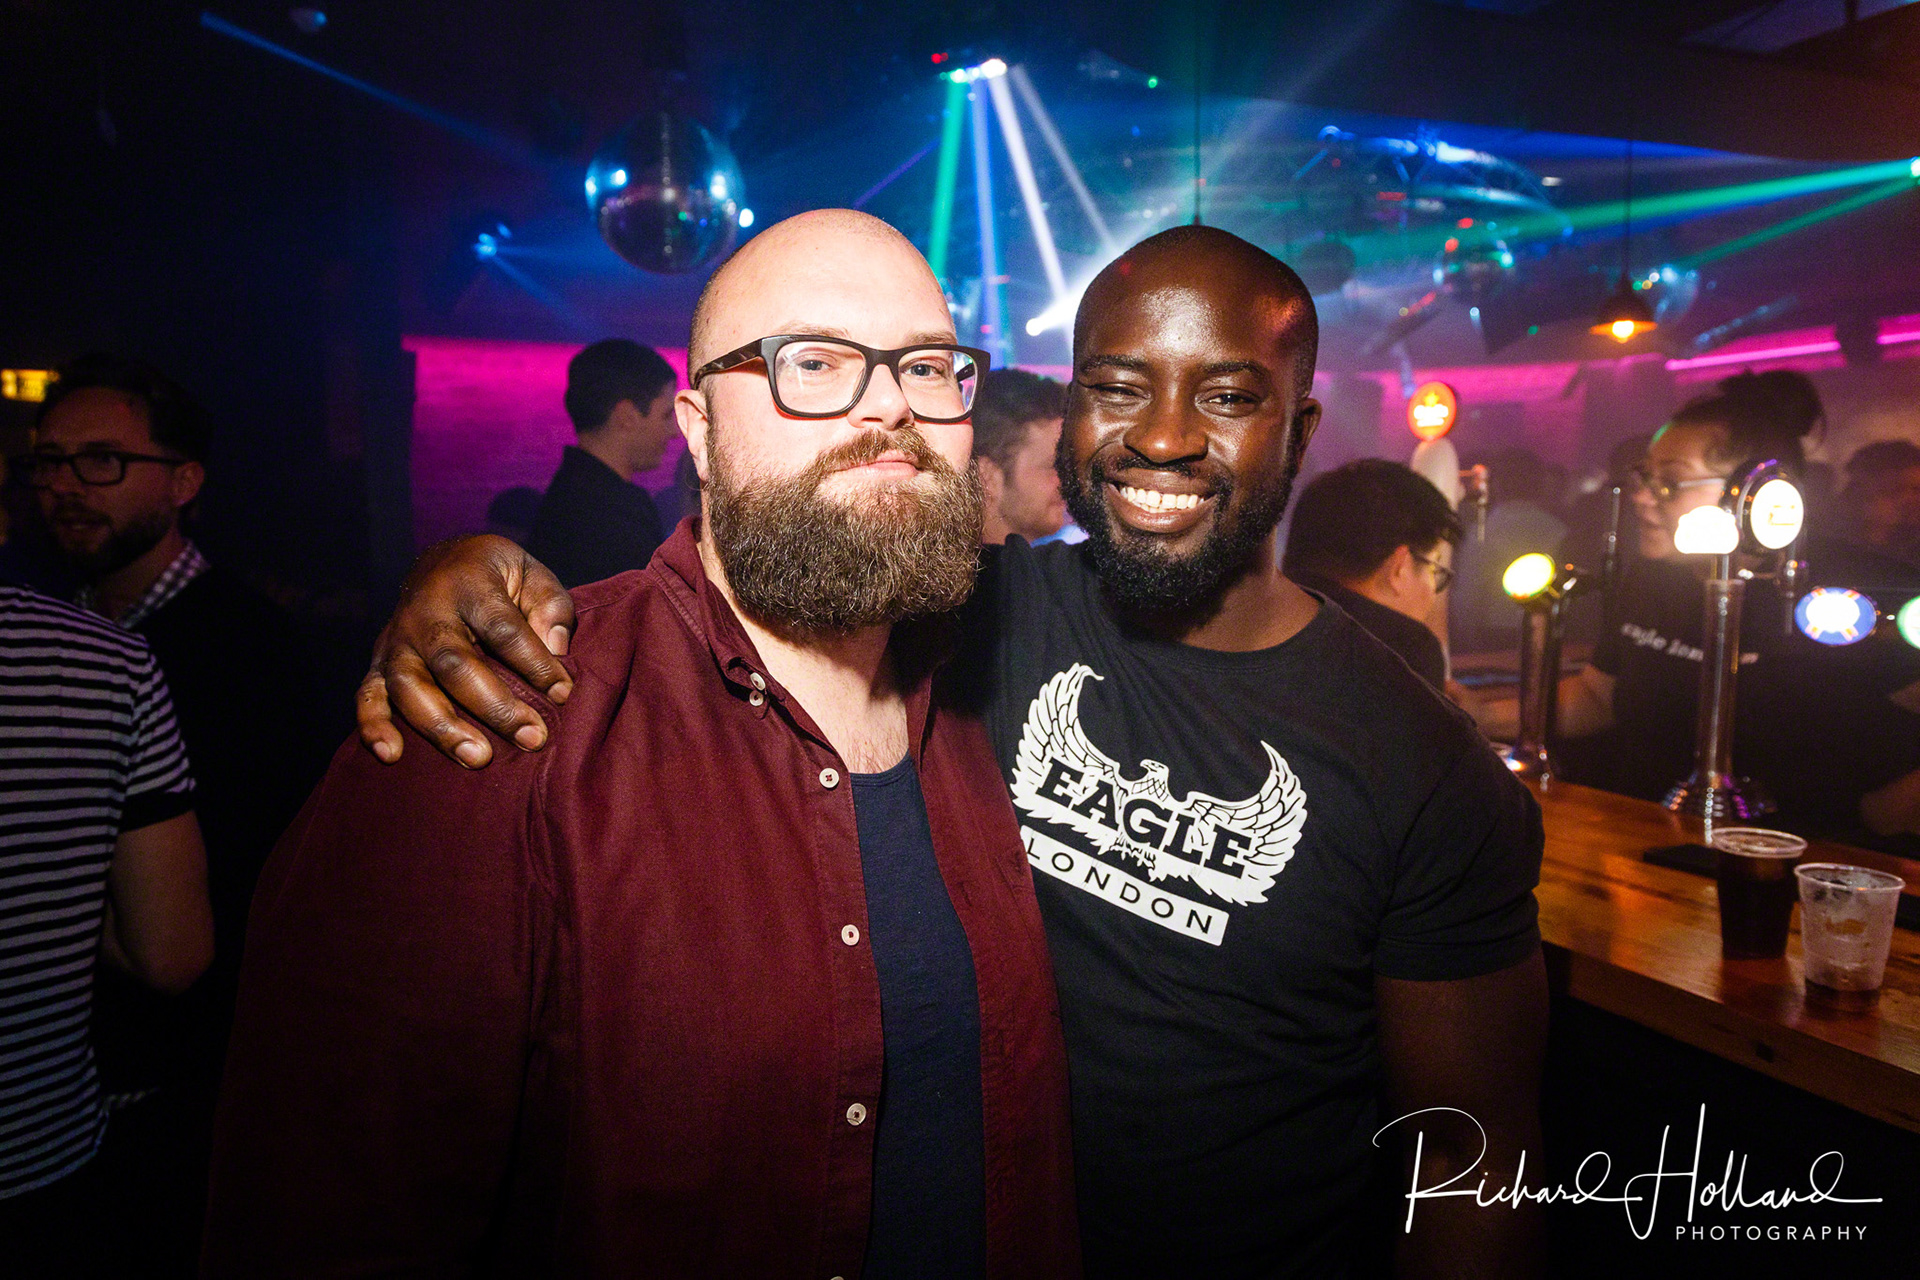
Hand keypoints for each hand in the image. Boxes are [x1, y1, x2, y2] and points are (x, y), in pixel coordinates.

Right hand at [356, 537, 576, 766]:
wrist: (442, 561)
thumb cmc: (498, 576)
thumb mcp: (531, 574)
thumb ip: (550, 608)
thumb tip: (557, 651)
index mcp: (469, 584)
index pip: (502, 628)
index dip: (534, 663)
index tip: (563, 693)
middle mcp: (426, 612)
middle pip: (454, 663)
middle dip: (495, 706)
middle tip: (532, 737)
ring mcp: (397, 639)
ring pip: (409, 686)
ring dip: (443, 727)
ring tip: (478, 758)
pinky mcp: (380, 661)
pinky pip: (367, 695)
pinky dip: (373, 726)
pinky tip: (392, 755)